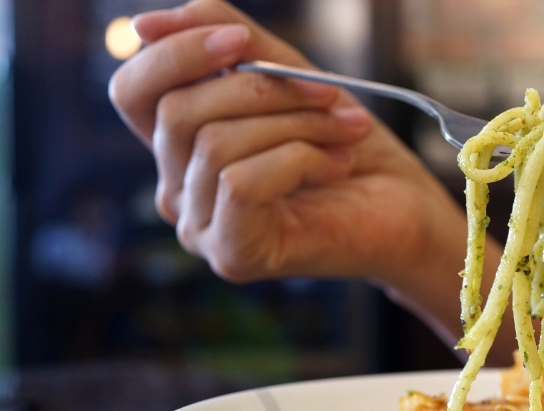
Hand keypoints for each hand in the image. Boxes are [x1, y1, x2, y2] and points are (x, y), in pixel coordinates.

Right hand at [108, 0, 463, 287]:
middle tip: (329, 93)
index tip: (241, 38)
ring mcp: (201, 227)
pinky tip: (337, 166)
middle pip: (177, 111)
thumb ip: (232, 44)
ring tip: (348, 130)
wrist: (410, 212)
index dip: (174, 53)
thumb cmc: (354, 149)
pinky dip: (299, 159)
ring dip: (297, 123)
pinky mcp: (232, 254)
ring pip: (215, 143)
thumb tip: (149, 23)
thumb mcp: (292, 79)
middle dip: (262, 87)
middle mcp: (179, 190)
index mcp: (184, 147)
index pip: (134, 91)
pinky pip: (239, 182)